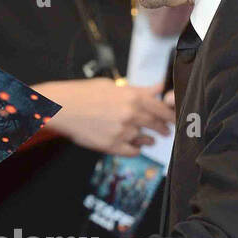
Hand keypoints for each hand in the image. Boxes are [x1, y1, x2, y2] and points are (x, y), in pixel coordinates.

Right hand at [38, 79, 173, 155]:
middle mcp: (130, 115)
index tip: (174, 119)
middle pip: (156, 125)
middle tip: (165, 131)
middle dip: (163, 129)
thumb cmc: (84, 94)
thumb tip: (157, 87)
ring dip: (149, 140)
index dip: (171, 116)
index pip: (161, 108)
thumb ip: (138, 90)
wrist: (62, 108)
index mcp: (132, 97)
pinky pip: (133, 152)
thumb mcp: (113, 86)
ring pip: (145, 140)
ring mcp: (122, 132)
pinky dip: (136, 150)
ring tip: (149, 140)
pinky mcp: (112, 146)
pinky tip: (135, 147)